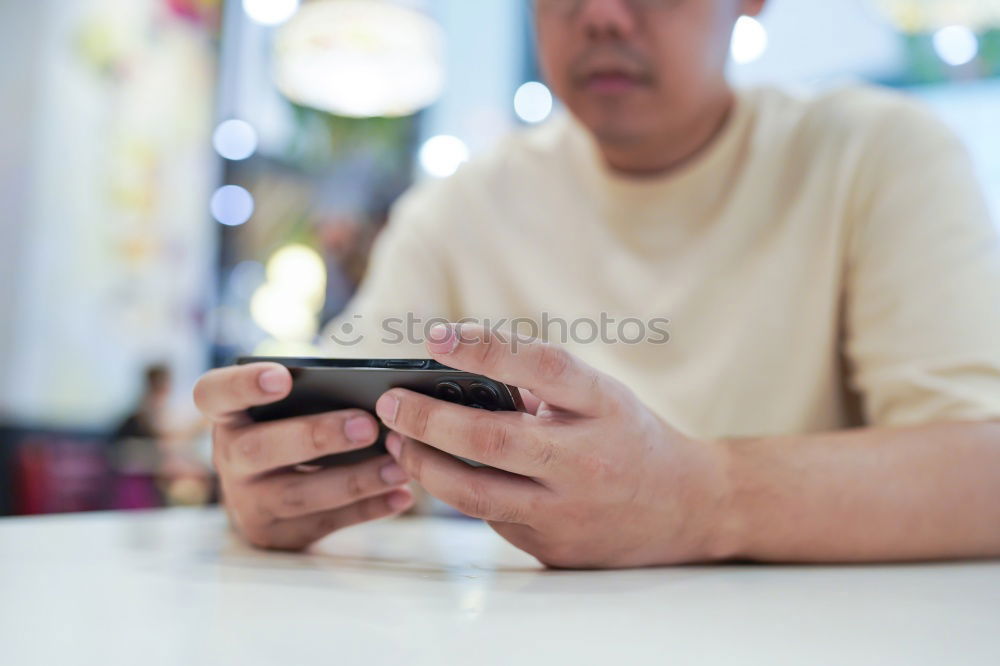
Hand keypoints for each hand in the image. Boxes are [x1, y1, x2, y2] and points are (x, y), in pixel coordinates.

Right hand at [193, 363, 413, 550]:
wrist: (267, 494)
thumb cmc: (288, 430)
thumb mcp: (284, 412)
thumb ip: (314, 398)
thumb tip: (380, 396)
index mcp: (227, 416)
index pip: (215, 394)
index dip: (243, 385)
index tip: (281, 376)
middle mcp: (229, 459)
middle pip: (260, 449)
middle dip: (317, 436)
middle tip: (367, 425)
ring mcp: (249, 502)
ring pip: (297, 495)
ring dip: (354, 480)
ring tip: (399, 466)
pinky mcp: (277, 535)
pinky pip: (325, 523)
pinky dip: (367, 509)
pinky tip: (400, 495)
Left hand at [374, 324, 734, 567]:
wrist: (689, 509)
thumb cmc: (631, 439)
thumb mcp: (601, 399)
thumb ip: (540, 390)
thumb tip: (455, 383)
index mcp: (604, 406)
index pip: (541, 366)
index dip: (485, 348)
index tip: (435, 336)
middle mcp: (587, 459)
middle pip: (493, 439)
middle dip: (428, 419)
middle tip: (389, 404)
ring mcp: (569, 510)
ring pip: (475, 493)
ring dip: (425, 465)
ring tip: (397, 443)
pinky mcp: (553, 547)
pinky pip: (490, 518)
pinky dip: (460, 492)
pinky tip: (443, 473)